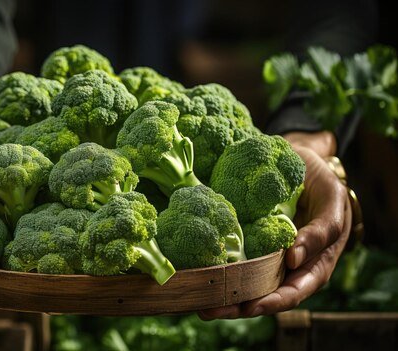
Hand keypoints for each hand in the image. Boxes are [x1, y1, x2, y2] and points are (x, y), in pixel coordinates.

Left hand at [198, 135, 351, 318]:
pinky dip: (218, 273)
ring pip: (246, 284)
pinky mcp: (248, 244)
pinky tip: (197, 277)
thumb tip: (294, 258)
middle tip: (211, 311)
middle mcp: (290, 267)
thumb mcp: (331, 199)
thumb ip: (322, 229)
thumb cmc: (321, 183)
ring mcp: (267, 257)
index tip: (253, 304)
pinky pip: (235, 263)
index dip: (276, 300)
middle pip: (265, 295)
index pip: (296, 290)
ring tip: (199, 304)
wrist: (300, 161)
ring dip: (223, 297)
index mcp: (315, 262)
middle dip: (239, 307)